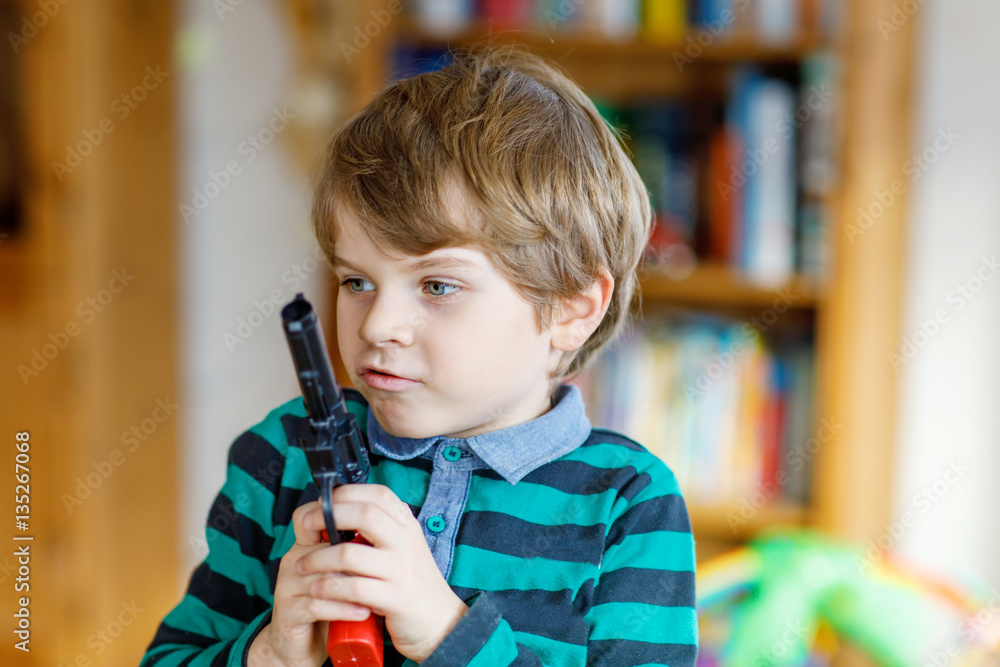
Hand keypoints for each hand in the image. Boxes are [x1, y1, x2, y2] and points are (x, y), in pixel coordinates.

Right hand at [247, 499, 372, 666]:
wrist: (301, 646)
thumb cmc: (328, 604)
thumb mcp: (340, 575)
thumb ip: (352, 552)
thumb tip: (387, 528)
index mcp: (305, 547)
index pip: (307, 517)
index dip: (330, 515)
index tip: (366, 528)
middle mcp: (292, 562)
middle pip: (326, 549)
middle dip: (356, 560)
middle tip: (382, 567)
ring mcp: (287, 587)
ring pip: (323, 577)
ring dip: (354, 586)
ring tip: (377, 591)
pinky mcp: (288, 613)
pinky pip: (316, 605)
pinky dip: (343, 609)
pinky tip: (363, 613)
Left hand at [295, 484, 468, 662]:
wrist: (441, 622)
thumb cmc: (412, 582)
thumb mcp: (403, 547)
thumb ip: (381, 528)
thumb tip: (338, 510)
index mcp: (407, 525)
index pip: (378, 494)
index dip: (346, 493)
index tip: (322, 502)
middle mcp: (407, 542)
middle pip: (364, 515)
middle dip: (328, 516)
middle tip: (306, 525)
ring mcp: (402, 569)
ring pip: (350, 554)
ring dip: (318, 558)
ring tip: (303, 564)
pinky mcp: (395, 598)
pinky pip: (354, 588)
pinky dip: (329, 587)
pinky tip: (316, 589)